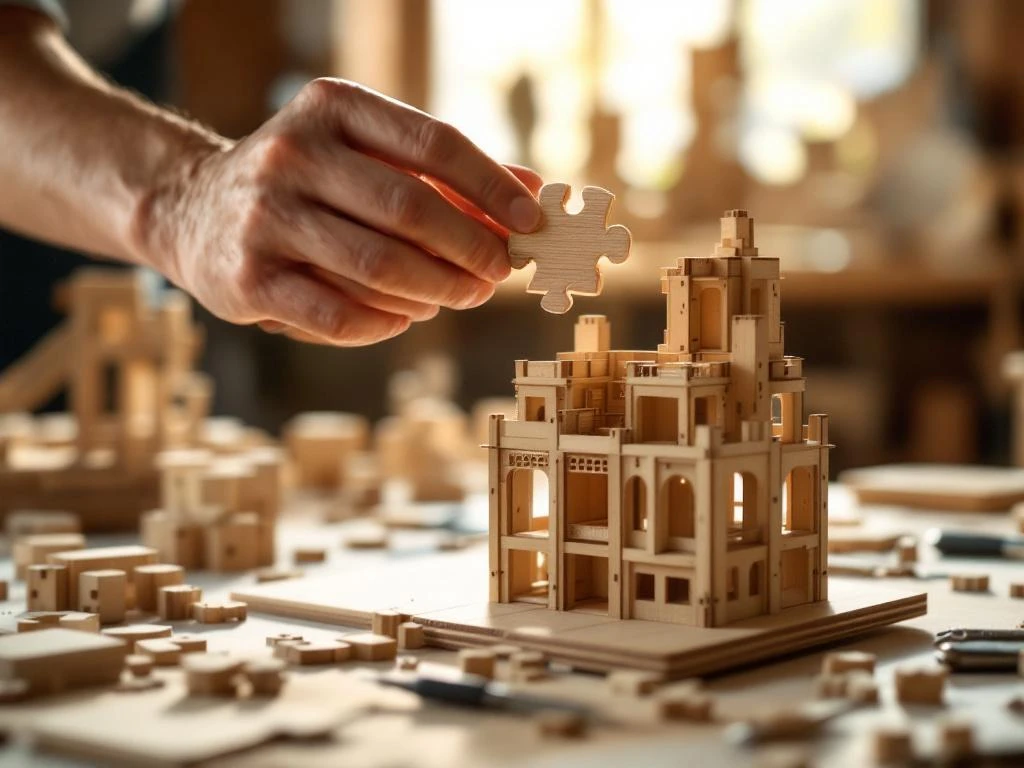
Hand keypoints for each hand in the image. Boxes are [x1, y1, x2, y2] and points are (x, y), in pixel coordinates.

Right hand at [142, 79, 542, 345]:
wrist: (191, 210)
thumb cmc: (306, 182)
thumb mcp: (364, 153)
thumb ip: (443, 171)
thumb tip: (533, 194)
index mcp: (332, 108)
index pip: (432, 143)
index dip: (491, 186)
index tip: (530, 222)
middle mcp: (293, 155)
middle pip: (410, 209)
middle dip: (470, 249)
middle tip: (499, 273)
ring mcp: (265, 217)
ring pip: (379, 266)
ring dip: (438, 290)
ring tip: (463, 295)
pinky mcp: (248, 279)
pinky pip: (341, 316)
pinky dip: (388, 323)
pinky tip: (408, 316)